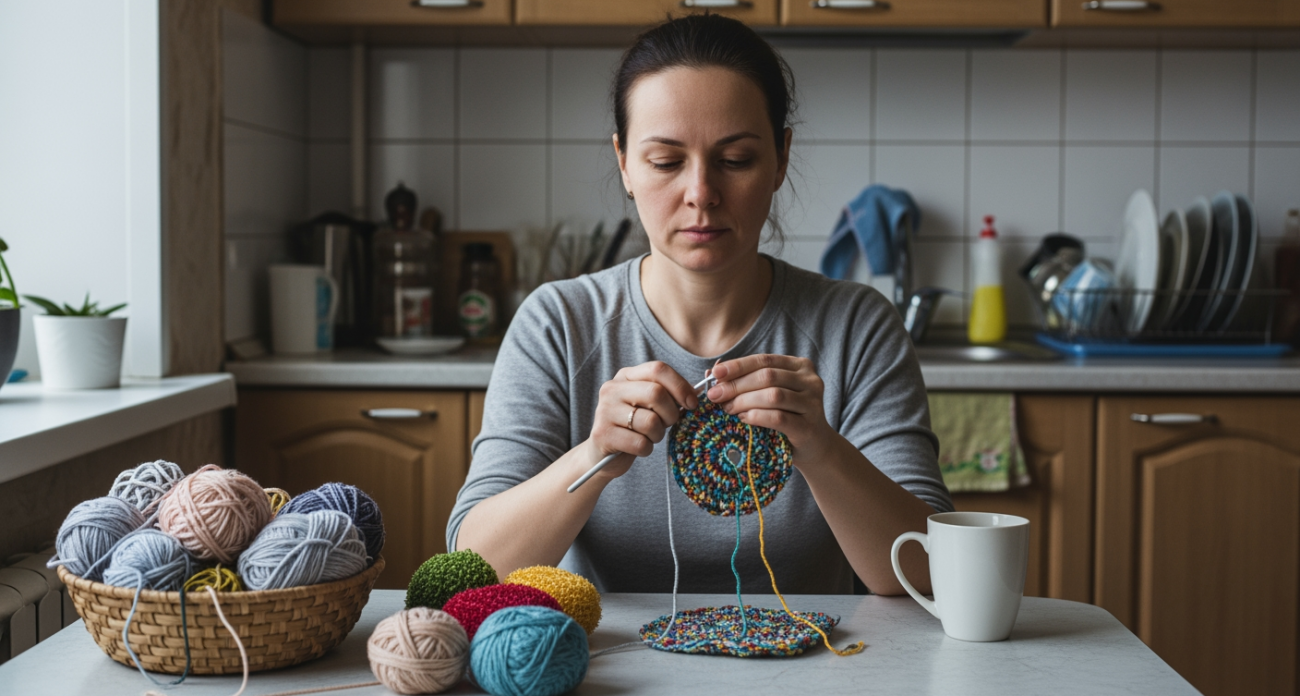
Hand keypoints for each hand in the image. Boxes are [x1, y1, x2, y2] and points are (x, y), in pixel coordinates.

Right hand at [586, 361, 698, 479]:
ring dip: (658, 434)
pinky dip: (646, 449)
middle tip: (667, 423)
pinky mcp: (602, 434)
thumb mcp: (650, 404)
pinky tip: (638, 447)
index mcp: (626, 375)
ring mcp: (604, 410)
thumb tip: (697, 393)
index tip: (691, 403)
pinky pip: (640, 443)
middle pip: (656, 393)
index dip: (680, 386)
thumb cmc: (635, 426)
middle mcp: (612, 389)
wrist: (603, 453)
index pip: (658, 369)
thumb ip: (669, 394)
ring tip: (649, 436)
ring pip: (650, 421)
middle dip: (671, 413)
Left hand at [706, 354, 835, 461]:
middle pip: (767, 376)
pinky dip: (757, 416)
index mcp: (800, 366)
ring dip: (745, 401)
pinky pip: (778, 417)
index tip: (716, 373)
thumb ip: (746, 381)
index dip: (738, 365)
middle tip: (716, 396)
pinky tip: (744, 419)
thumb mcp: (768, 395)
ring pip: (773, 395)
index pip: (764, 360)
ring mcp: (813, 403)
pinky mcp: (809, 426)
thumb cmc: (786, 417)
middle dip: (737, 385)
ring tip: (728, 409)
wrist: (814, 447)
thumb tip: (711, 371)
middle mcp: (810, 381)